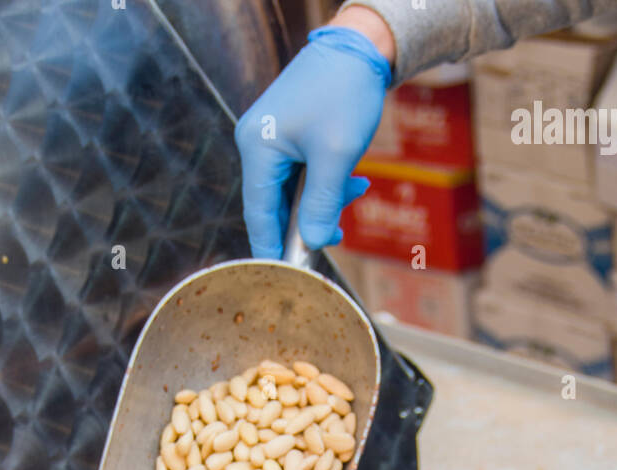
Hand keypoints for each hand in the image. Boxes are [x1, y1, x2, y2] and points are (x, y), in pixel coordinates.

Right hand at [234, 19, 393, 259]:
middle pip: (273, 206)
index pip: (257, 214)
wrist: (361, 45)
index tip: (287, 277)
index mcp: (256, 147)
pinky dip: (323, 184)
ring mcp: (270, 139)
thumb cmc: (346, 92)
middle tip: (337, 234)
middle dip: (307, 222)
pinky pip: (300, 175)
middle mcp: (255, 143)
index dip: (273, 248)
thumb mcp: (336, 156)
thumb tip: (313, 243)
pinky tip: (349, 179)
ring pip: (290, 192)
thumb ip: (322, 204)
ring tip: (354, 189)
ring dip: (322, 201)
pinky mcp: (287, 136)